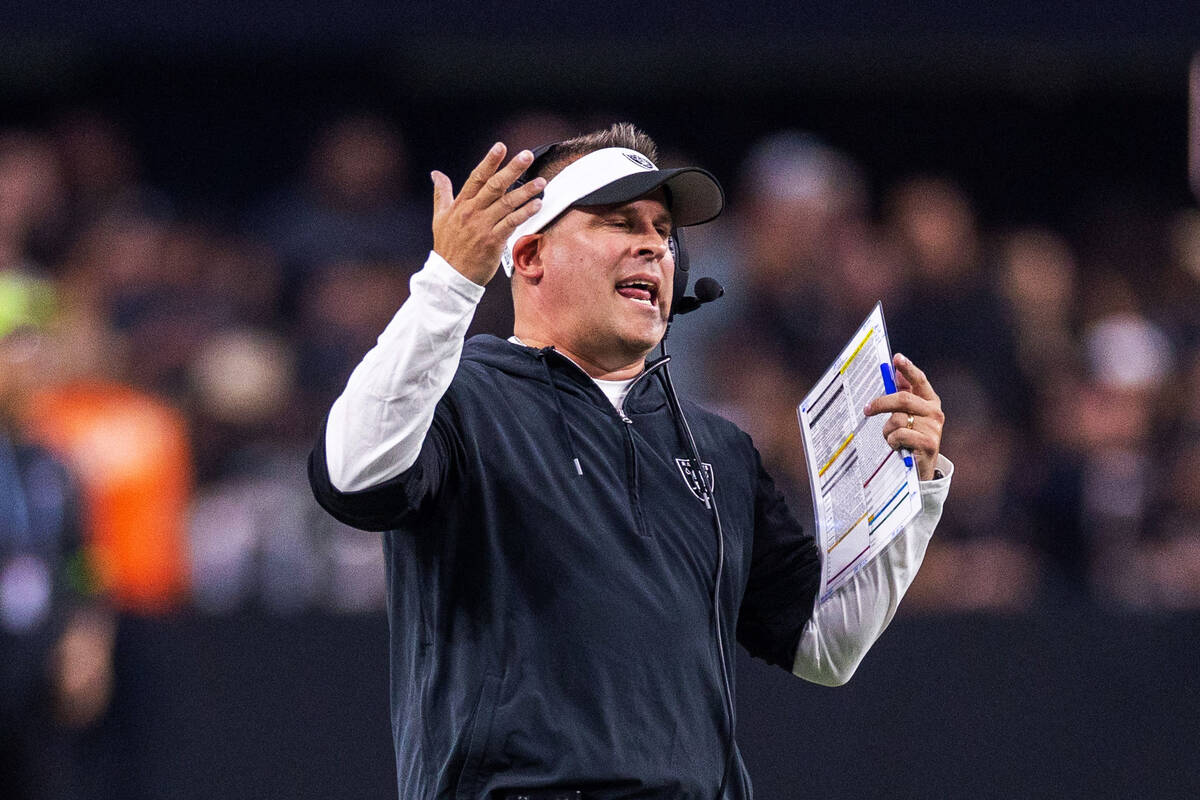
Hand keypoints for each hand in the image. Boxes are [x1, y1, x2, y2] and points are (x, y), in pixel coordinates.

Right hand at [430, 143, 545, 285]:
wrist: (450, 276)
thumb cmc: (447, 247)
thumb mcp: (440, 217)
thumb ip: (441, 193)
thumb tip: (435, 173)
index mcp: (461, 204)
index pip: (477, 177)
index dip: (489, 161)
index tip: (501, 147)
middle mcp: (472, 212)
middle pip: (495, 186)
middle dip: (512, 169)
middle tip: (527, 155)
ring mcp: (482, 226)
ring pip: (507, 203)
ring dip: (525, 191)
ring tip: (541, 181)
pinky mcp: (492, 241)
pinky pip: (512, 223)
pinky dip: (525, 213)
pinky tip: (537, 205)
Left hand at [863, 353, 944, 480]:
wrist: (921, 468)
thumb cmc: (911, 438)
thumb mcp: (908, 416)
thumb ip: (903, 395)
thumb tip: (895, 372)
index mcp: (930, 401)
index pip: (919, 380)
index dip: (908, 369)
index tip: (896, 358)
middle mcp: (935, 412)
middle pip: (903, 399)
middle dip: (881, 403)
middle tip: (867, 409)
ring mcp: (933, 428)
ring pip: (897, 420)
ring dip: (887, 431)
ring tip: (892, 438)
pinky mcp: (929, 444)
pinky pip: (900, 435)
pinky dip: (893, 441)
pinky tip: (898, 447)